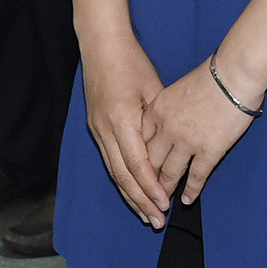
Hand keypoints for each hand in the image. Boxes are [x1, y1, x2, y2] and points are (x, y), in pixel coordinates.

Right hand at [81, 37, 168, 227]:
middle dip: (141, 201)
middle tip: (158, 222)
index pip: (137, 164)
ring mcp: (97, 130)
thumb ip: (159, 123)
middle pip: (123, 175)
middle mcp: (105, 129)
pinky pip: (109, 162)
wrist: (101, 45)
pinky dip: (122, 181)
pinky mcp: (95, 128)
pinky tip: (132, 193)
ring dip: (130, 196)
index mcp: (121, 120)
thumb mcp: (153, 90)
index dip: (152, 188)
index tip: (166, 205)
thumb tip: (171, 151)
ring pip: (114, 172)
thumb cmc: (132, 63)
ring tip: (146, 216)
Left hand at [140, 60, 257, 210]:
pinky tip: (188, 200)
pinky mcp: (208, 150)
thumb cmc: (208, 77)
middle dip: (145, 182)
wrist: (232, 75)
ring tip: (162, 205)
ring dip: (165, 191)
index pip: (138, 142)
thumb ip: (164, 110)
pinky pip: (196, 176)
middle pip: (148, 162)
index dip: (135, 161)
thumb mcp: (174, 90)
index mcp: (155, 111)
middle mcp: (166, 129)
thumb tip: (161, 124)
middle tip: (143, 197)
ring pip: (169, 173)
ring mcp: (186, 142)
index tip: (133, 173)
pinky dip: (191, 191)